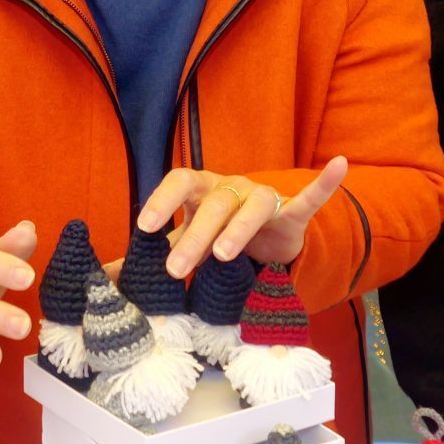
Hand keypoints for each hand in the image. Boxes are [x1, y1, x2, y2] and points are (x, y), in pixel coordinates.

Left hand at [137, 157, 349, 277]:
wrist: (264, 234)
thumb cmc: (216, 231)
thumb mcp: (183, 241)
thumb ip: (149, 256)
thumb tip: (106, 278)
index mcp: (201, 189)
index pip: (179, 182)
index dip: (162, 201)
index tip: (144, 227)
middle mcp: (230, 187)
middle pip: (212, 205)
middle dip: (193, 237)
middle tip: (176, 270)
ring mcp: (263, 197)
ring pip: (252, 206)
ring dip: (238, 229)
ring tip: (222, 257)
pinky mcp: (292, 212)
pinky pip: (309, 196)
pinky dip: (323, 182)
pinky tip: (337, 165)